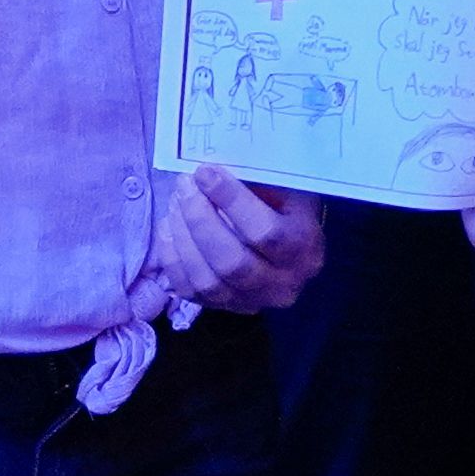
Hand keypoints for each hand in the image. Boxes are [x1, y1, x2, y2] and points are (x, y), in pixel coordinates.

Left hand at [156, 164, 324, 312]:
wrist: (292, 241)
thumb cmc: (287, 203)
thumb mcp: (285, 184)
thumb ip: (256, 179)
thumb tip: (212, 168)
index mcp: (304, 247)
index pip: (265, 232)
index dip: (230, 201)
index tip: (204, 173)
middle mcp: (284, 283)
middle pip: (232, 262)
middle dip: (199, 220)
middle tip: (184, 187)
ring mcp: (253, 301)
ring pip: (207, 281)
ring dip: (183, 238)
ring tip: (175, 203)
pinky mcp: (226, 307)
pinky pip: (189, 290)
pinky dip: (173, 258)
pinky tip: (170, 227)